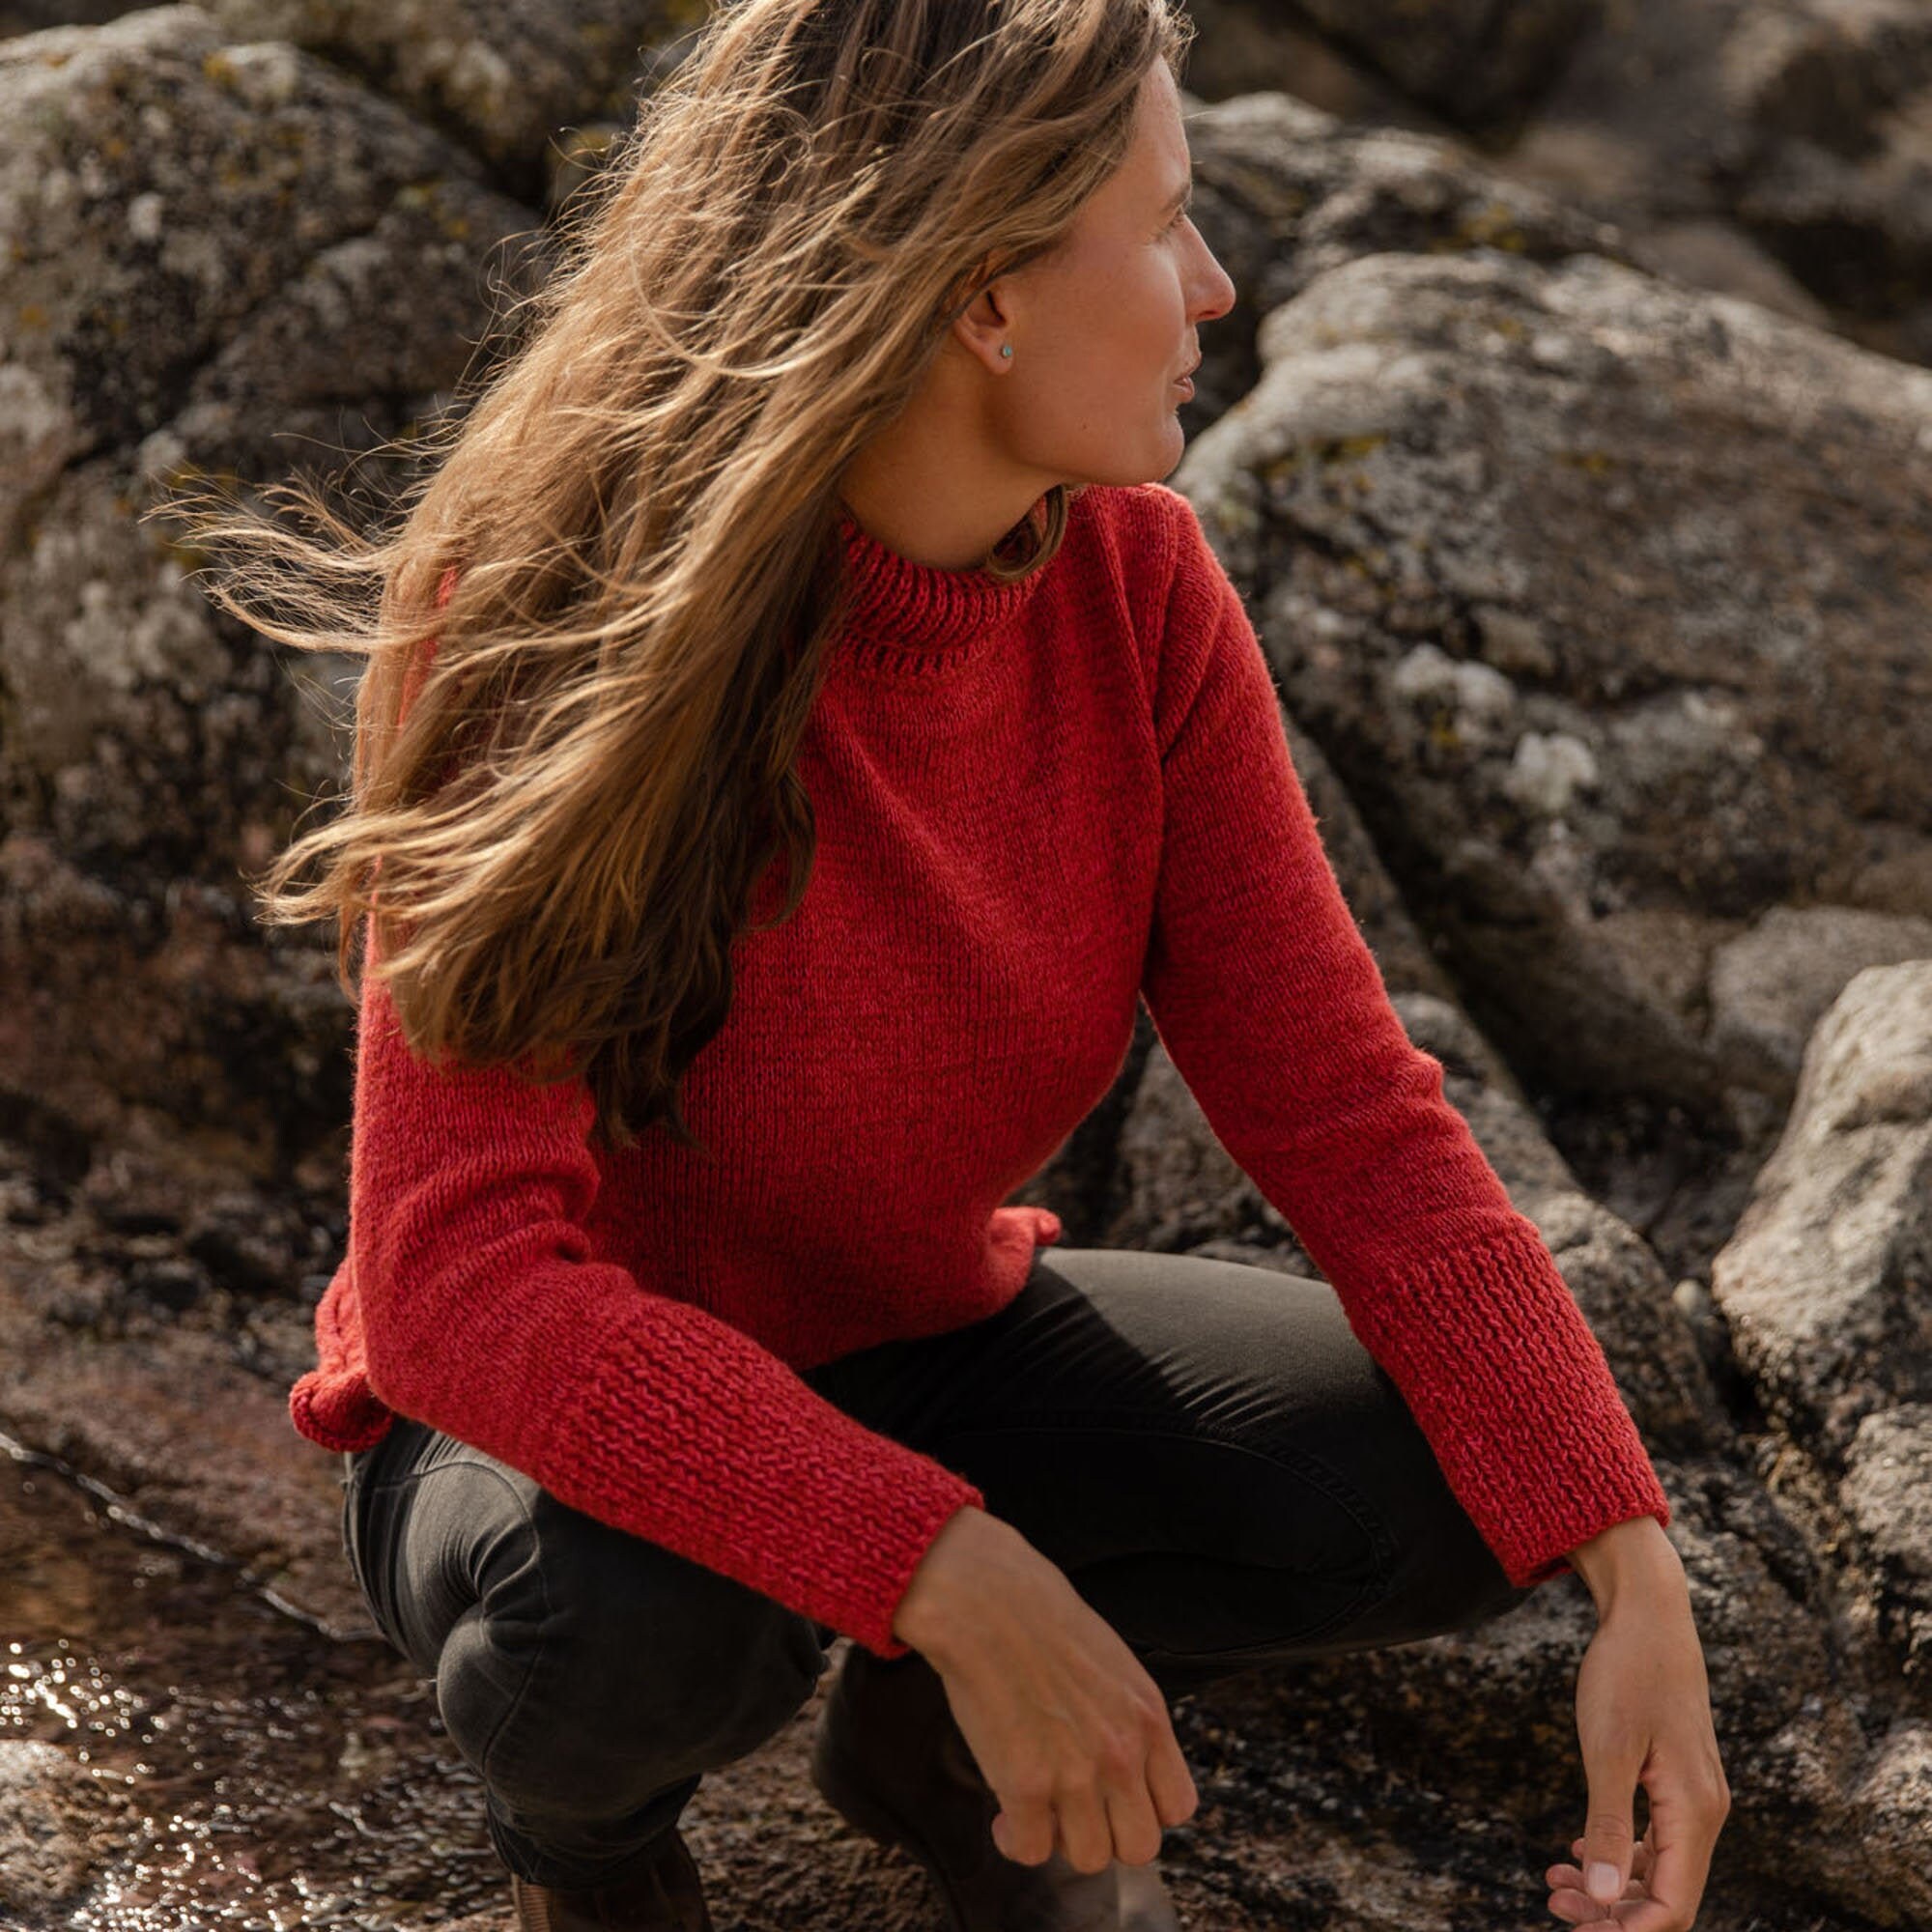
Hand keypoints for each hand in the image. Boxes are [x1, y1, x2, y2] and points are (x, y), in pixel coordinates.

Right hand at [892, 1506, 1198, 1871]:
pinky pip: (1031, 1851)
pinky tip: (1003, 1813)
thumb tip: (1118, 1761)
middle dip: (1104, 1834)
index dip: (1144, 1810)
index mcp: (1149, 1718)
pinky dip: (1014, 1840)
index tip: (1115, 1799)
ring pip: (1088, 1858)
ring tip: (1036, 1810)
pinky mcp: (1026, 1785)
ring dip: (1059, 1840)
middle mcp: (1122, 1754)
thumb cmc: (1040, 1620)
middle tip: (1073, 1809)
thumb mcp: (1114, 1665)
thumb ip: (1125, 1717)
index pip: (1178, 1807)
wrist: (987, 1601)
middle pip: (1138, 1846)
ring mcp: (1076, 1774)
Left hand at [1547, 1521, 1730, 1927]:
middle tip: (1552, 1900)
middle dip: (1612, 1910)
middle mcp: (1704, 1812)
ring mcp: (1693, 1796)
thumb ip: (1609, 1826)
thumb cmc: (1627, 1673)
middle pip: (1666, 1893)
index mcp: (1694, 1811)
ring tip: (1554, 1880)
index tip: (1575, 1927)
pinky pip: (1656, 1838)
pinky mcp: (1677, 1780)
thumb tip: (1606, 1897)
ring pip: (1660, 1867)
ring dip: (1612, 1884)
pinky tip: (1578, 1850)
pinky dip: (1620, 1852)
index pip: (1673, 1905)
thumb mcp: (1607, 1750)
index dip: (1627, 1930)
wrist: (1648, 1613)